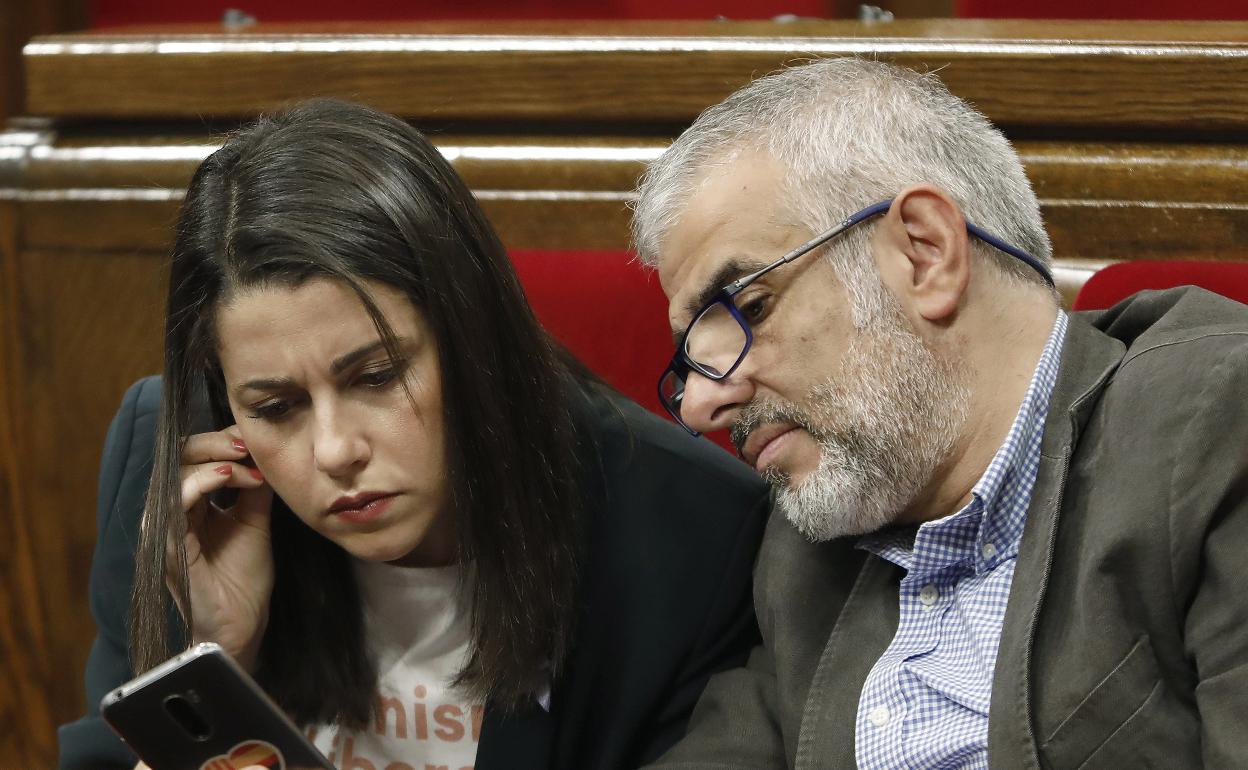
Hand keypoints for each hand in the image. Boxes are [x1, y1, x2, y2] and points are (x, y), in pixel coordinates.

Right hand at [169, 426, 273, 672]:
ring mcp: (166, 525)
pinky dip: (203, 481)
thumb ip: (254, 489)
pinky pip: (176, 499)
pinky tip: (230, 476)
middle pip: (182, 457)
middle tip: (249, 442)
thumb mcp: (255, 521)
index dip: (224, 443)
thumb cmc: (244, 579)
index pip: (197, 458)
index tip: (255, 440)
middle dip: (218, 443)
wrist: (241, 623)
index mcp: (192, 505)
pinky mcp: (166, 541)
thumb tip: (264, 455)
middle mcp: (173, 511)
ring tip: (246, 462)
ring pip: (177, 471)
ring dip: (216, 459)